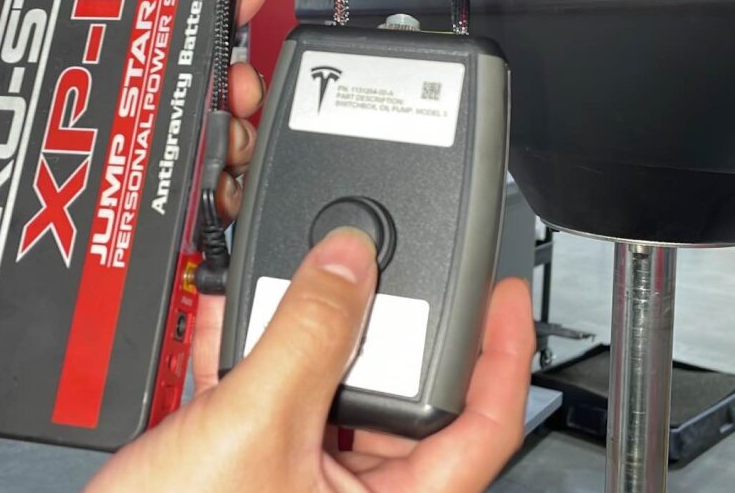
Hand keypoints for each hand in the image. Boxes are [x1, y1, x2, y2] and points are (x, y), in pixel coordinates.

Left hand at [0, 0, 268, 268]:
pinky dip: (229, 184)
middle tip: (230, 63)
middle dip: (228, 55)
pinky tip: (219, 181)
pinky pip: (210, 193)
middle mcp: (122, 118)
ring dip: (234, 119)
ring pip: (213, 127)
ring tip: (226, 125)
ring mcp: (143, 166)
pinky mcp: (159, 218)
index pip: (139, 27)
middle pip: (193, 72)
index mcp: (79, 81)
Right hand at [87, 230, 535, 492]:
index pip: (486, 426)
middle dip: (379, 325)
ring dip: (305, 331)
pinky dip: (254, 353)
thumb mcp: (252, 426)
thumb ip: (305, 335)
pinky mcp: (253, 475)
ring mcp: (302, 489)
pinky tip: (230, 313)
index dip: (505, 353)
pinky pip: (273, 400)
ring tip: (296, 279)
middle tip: (371, 268)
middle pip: (403, 396)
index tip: (505, 293)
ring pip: (329, 392)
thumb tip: (347, 264)